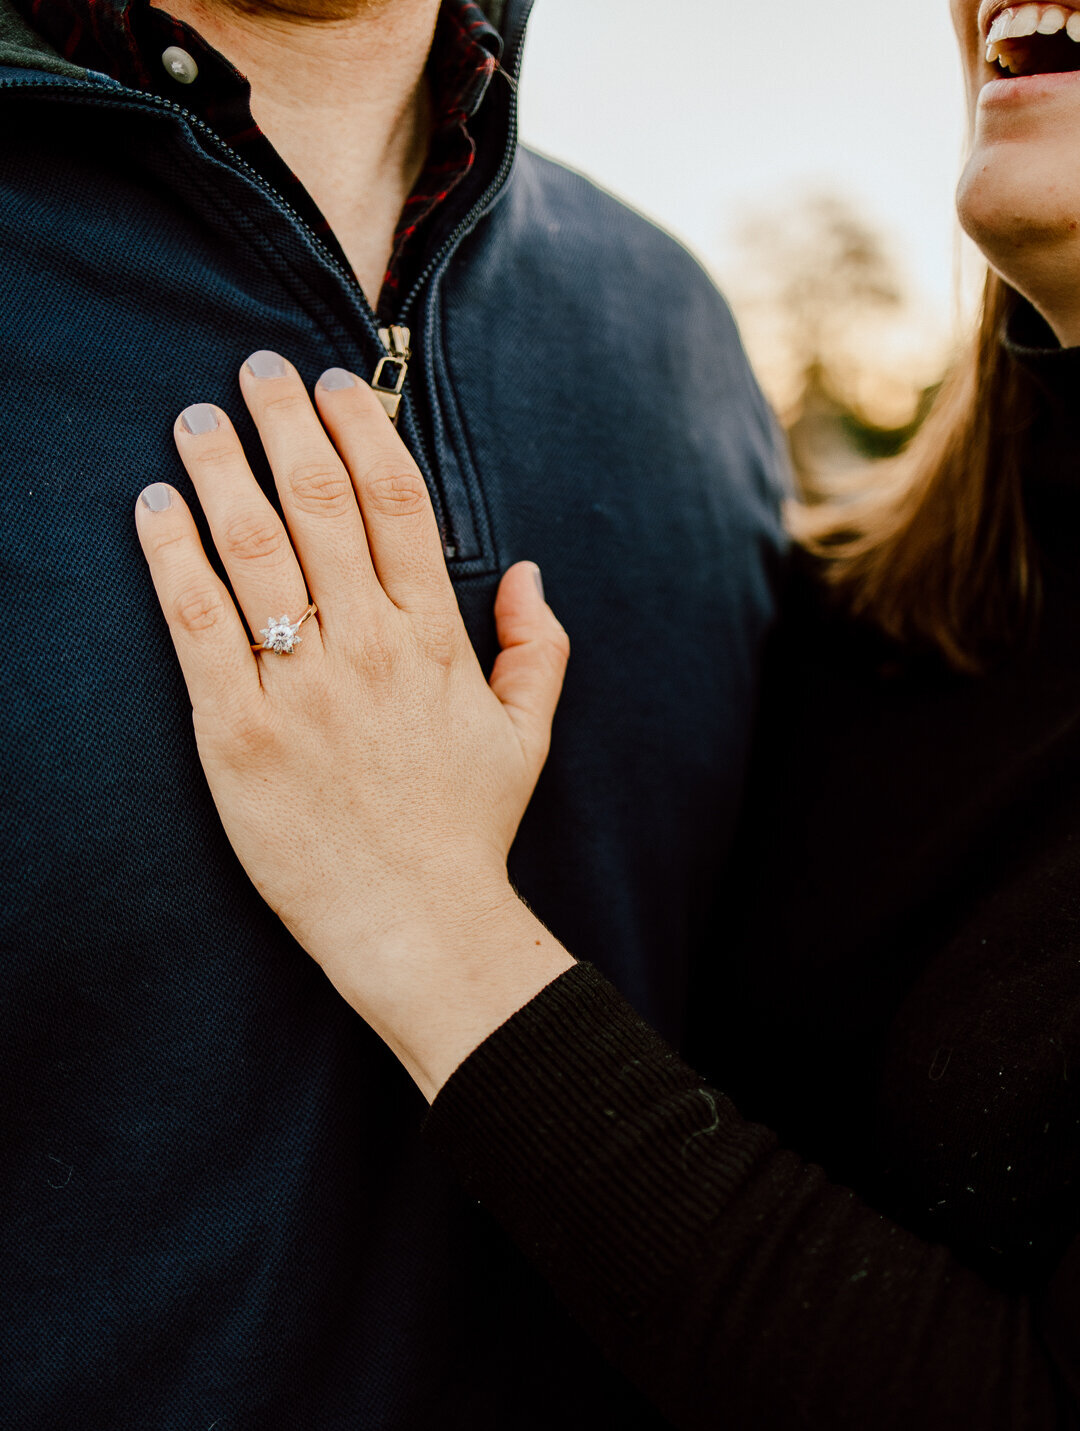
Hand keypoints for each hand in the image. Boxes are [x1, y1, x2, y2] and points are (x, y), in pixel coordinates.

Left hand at [135, 354, 574, 1093]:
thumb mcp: (526, 736)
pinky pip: (199, 626)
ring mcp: (302, 688)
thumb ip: (538, 648)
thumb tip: (530, 571)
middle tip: (254, 368)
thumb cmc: (467, 831)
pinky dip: (173, 558)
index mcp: (435, 640)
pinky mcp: (240, 733)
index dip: (360, 429)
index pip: (394, 504)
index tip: (333, 381)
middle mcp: (369, 649)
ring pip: (254, 550)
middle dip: (285, 422)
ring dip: (221, 470)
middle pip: (319, 505)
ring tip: (196, 419)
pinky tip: (155, 506)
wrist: (416, 923)